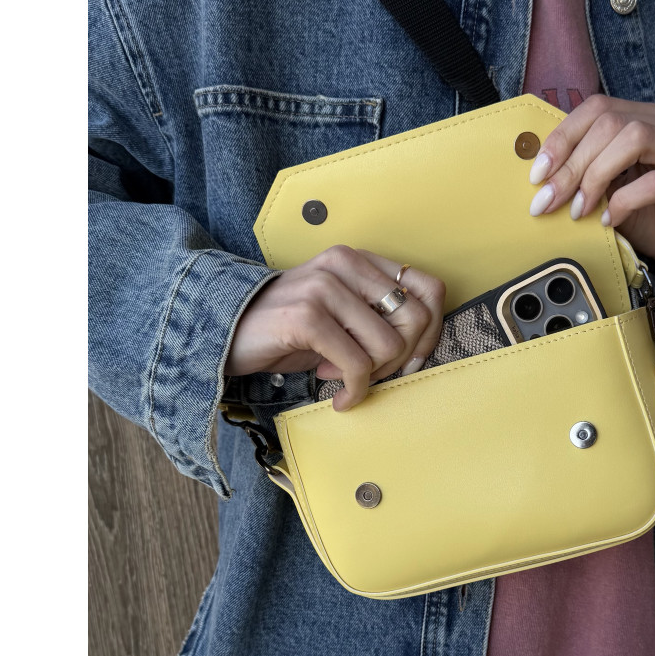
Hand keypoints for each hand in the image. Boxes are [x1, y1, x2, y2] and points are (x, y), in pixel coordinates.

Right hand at [225, 245, 445, 410]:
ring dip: (373, 375)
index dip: (430, 333)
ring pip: (390, 344)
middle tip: (370, 374)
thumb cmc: (289, 332)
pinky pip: (357, 365)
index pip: (430, 290)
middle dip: (400, 360)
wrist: (224, 333)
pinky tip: (336, 395)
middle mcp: (345, 264)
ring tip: (344, 379)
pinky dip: (353, 390)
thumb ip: (378, 318)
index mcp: (359, 260)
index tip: (408, 360)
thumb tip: (421, 349)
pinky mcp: (307, 316)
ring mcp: (325, 287)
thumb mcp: (340, 316)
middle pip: (416, 319)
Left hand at [527, 95, 654, 286]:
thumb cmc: (651, 217)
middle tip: (549, 199)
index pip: (599, 107)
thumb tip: (541, 173)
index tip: (538, 173)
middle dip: (572, 163)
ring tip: (580, 209)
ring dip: (596, 175)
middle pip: (612, 122)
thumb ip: (585, 172)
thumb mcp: (609, 189)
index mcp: (651, 118)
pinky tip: (609, 219)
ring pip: (635, 139)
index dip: (563, 137)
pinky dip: (624, 201)